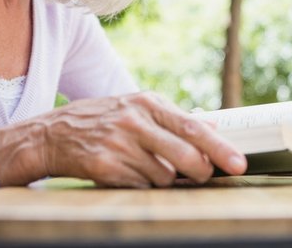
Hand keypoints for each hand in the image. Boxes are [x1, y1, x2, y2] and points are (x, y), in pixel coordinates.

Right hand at [0, 92, 246, 187]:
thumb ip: (174, 119)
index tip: (239, 164)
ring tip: (147, 167)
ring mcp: (119, 143)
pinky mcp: (105, 166)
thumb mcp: (137, 108)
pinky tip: (128, 174)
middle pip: (186, 155)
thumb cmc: (102, 120)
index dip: (220, 148)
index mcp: (148, 103)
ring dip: (166, 181)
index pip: (193, 128)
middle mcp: (135, 121)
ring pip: (164, 177)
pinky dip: (142, 187)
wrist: (52, 134)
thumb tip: (214, 125)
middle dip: (201, 172)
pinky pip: (140, 187)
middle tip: (203, 176)